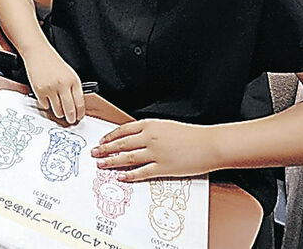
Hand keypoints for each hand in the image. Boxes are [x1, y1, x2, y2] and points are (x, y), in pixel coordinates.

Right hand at [24, 46, 83, 123]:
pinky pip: (45, 106)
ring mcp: (51, 88)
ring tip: (58, 109)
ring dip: (59, 113)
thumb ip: (73, 89)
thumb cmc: (53, 63)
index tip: (79, 117)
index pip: (80, 103)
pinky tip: (47, 97)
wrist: (38, 53)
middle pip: (69, 110)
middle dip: (70, 118)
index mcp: (73, 80)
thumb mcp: (69, 74)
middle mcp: (63, 84)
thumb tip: (76, 107)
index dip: (80, 114)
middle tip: (70, 120)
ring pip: (58, 111)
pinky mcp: (39, 90)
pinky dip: (47, 105)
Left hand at [91, 119, 218, 181]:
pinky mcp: (163, 168)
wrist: (208, 144)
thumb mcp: (165, 125)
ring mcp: (155, 154)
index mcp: (149, 125)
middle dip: (105, 149)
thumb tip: (134, 137)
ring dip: (112, 162)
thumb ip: (149, 130)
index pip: (123, 130)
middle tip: (94, 153)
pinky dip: (129, 175)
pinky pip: (141, 172)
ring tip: (101, 165)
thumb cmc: (190, 134)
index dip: (110, 136)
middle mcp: (149, 138)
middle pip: (121, 144)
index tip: (101, 141)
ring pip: (127, 158)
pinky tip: (121, 177)